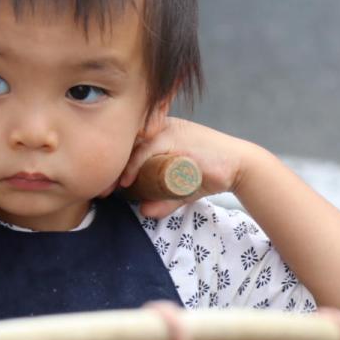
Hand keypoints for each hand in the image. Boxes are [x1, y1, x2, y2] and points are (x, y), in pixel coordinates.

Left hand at [116, 117, 255, 218]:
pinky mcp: (176, 136)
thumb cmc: (209, 174)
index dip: (113, 164)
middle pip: (126, 143)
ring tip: (110, 188)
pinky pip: (148, 147)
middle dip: (110, 166)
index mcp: (158, 133)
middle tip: (100, 190)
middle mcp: (161, 127)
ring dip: (118, 167)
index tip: (103, 186)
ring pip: (133, 144)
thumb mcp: (181, 189)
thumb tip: (145, 212)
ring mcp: (168, 129)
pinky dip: (134, 164)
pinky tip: (127, 180)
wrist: (238, 167)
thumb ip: (164, 200)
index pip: (128, 145)